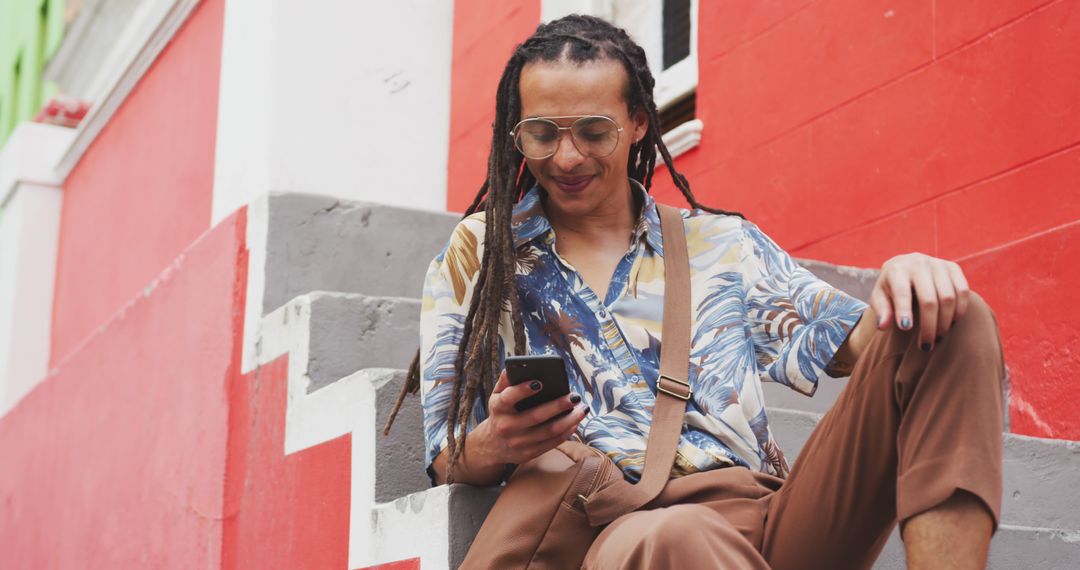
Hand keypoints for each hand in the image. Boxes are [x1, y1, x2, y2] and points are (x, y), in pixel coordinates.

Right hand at [470, 370, 588, 465]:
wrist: (492, 445)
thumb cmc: (501, 413)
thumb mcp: (497, 396)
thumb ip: (506, 380)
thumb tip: (517, 365)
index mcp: (498, 408)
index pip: (509, 398)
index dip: (523, 390)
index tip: (540, 382)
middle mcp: (506, 426)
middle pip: (536, 416)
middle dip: (558, 405)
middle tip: (574, 396)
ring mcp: (517, 442)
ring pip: (548, 431)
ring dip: (569, 420)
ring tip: (581, 408)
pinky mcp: (528, 454)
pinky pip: (551, 443)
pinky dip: (566, 432)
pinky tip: (575, 422)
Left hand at [868, 253, 970, 350]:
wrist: (907, 266)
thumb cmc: (891, 287)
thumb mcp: (880, 297)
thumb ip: (881, 311)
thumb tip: (883, 326)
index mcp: (896, 269)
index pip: (902, 292)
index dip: (904, 311)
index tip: (905, 329)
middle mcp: (918, 264)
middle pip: (929, 300)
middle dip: (928, 326)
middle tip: (925, 345)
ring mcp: (938, 264)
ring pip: (948, 297)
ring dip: (945, 322)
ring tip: (938, 337)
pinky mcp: (953, 268)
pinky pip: (963, 291)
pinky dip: (959, 310)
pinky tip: (952, 322)